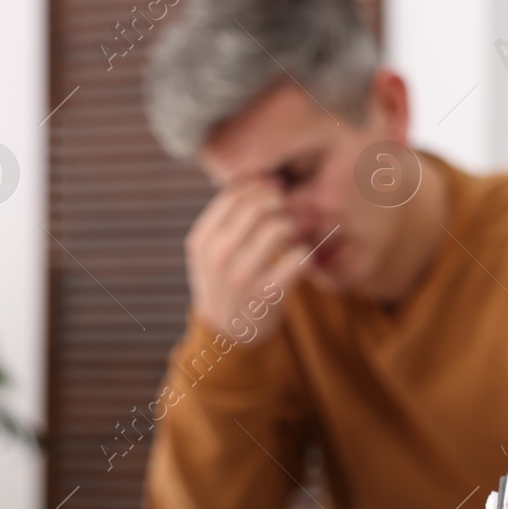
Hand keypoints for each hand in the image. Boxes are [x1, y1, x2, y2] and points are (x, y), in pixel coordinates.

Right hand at [185, 177, 309, 337]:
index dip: (261, 185)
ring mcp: (242, 276)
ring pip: (280, 227)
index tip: (276, 189)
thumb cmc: (225, 282)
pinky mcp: (269, 294)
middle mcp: (218, 256)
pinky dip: (305, 252)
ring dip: (296, 225)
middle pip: (260, 206)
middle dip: (282, 202)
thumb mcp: (211, 250)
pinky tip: (301, 258)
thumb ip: (228, 215)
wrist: (228, 335)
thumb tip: (257, 173)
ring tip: (298, 232)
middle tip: (290, 210)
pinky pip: (299, 257)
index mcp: (202, 240)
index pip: (235, 193)